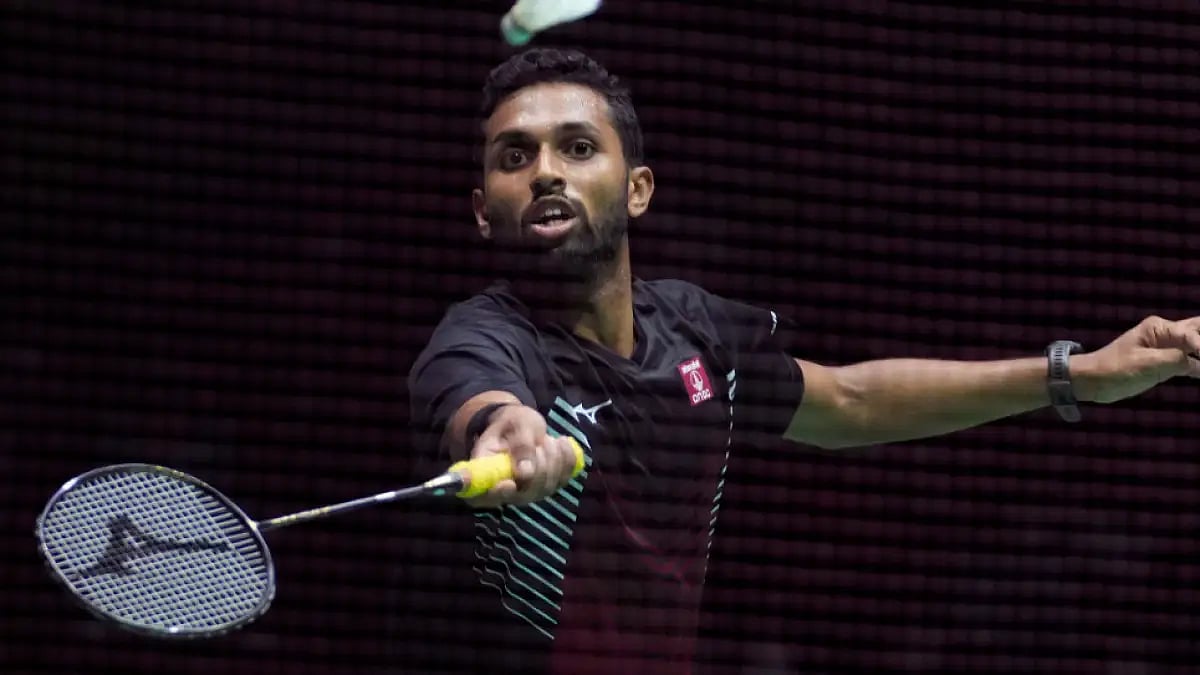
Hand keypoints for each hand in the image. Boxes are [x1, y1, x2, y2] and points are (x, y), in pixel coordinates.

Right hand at [465, 404, 578, 507]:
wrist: (523, 425)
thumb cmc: (513, 422)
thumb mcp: (516, 423)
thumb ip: (520, 444)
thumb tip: (525, 472)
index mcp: (486, 472)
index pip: (485, 496)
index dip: (497, 495)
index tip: (509, 483)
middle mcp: (506, 488)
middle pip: (524, 495)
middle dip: (538, 467)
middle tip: (541, 442)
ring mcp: (528, 491)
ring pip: (546, 488)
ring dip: (553, 460)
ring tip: (548, 439)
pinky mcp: (548, 485)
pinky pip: (564, 479)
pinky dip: (567, 460)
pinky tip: (562, 442)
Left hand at [1072, 315, 1199, 403]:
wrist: (1092, 381)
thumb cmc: (1113, 369)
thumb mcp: (1146, 364)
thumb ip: (1176, 360)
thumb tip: (1198, 362)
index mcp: (1159, 328)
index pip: (1191, 336)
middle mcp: (1167, 334)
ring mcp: (1168, 348)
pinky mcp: (1167, 364)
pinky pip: (1193, 363)